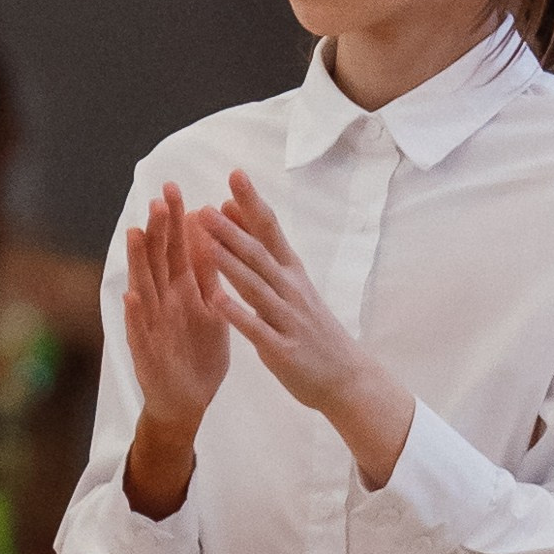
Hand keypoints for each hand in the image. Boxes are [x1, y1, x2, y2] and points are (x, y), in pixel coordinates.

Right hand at [121, 185, 230, 516]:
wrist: (189, 401)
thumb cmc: (197, 353)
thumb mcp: (210, 308)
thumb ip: (208, 274)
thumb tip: (210, 234)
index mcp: (181, 291)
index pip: (178, 249)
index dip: (176, 220)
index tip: (176, 188)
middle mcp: (163, 303)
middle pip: (159, 260)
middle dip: (159, 230)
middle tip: (159, 197)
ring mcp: (152, 326)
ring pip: (144, 288)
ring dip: (140, 263)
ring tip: (137, 233)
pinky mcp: (148, 354)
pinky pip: (141, 333)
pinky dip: (137, 315)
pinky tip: (133, 296)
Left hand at [201, 174, 415, 489]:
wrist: (346, 378)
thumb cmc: (312, 328)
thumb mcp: (292, 284)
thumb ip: (263, 251)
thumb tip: (234, 209)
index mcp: (292, 273)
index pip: (271, 230)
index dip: (253, 203)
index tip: (235, 175)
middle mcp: (291, 290)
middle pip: (259, 255)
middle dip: (232, 231)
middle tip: (206, 208)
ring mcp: (288, 319)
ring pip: (256, 287)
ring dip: (230, 263)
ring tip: (206, 243)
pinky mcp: (282, 349)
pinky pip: (257, 329)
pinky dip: (237, 314)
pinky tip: (217, 301)